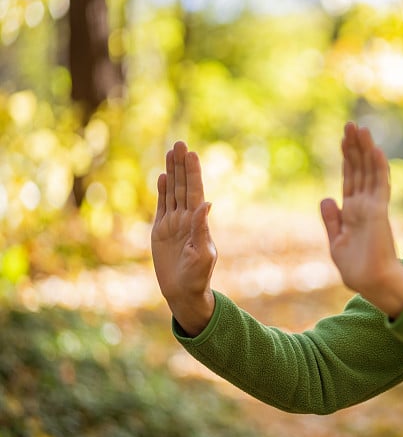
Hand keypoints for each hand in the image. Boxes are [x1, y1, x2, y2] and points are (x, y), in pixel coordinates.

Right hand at [151, 141, 216, 335]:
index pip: (194, 191)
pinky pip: (161, 206)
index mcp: (198, 222)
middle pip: (182, 186)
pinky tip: (162, 176)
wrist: (183, 293)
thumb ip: (202, 229)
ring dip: (171, 172)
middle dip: (181, 165)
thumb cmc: (198, 277)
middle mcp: (186, 218)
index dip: (193, 173)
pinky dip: (162, 191)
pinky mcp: (160, 231)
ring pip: (172, 192)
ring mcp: (173, 223)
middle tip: (180, 143)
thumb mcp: (203, 254)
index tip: (192, 153)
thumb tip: (207, 204)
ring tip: (171, 152)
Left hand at [320, 123, 402, 316]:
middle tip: (352, 124)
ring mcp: (373, 206)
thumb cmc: (356, 267)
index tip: (344, 138)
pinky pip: (380, 186)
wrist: (371, 282)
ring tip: (362, 129)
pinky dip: (378, 168)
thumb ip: (332, 219)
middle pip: (359, 169)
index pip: (350, 177)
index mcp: (353, 210)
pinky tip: (376, 151)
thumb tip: (326, 198)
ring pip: (370, 172)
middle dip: (355, 147)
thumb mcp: (336, 241)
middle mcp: (364, 204)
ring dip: (366, 150)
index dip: (347, 157)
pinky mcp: (379, 212)